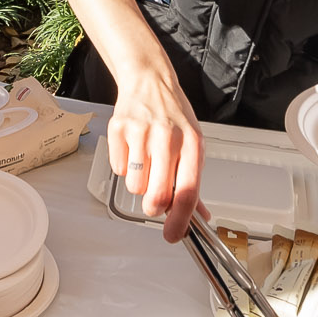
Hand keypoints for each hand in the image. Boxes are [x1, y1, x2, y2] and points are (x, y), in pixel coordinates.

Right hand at [105, 46, 205, 241]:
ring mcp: (140, 132)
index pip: (188, 191)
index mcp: (192, 144)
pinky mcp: (118, 129)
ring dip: (139, 184)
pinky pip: (118, 169)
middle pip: (156, 195)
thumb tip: (199, 217)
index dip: (180, 220)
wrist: (149, 81)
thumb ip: (193, 181)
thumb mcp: (193, 144)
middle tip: (155, 199)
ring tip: (145, 162)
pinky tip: (133, 149)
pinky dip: (125, 167)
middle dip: (154, 207)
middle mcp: (167, 137)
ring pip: (135, 187)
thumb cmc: (174, 115)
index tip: (174, 235)